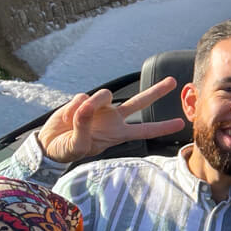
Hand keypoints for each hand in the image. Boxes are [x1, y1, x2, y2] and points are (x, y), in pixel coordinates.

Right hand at [37, 76, 184, 162]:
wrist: (49, 143)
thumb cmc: (68, 149)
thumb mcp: (78, 145)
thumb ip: (83, 126)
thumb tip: (87, 106)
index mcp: (117, 134)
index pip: (144, 130)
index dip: (162, 127)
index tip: (180, 123)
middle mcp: (113, 118)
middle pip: (139, 102)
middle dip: (156, 91)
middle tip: (173, 81)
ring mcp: (100, 108)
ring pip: (105, 94)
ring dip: (93, 103)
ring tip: (77, 117)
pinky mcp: (84, 100)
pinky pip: (82, 98)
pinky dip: (72, 108)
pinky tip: (67, 117)